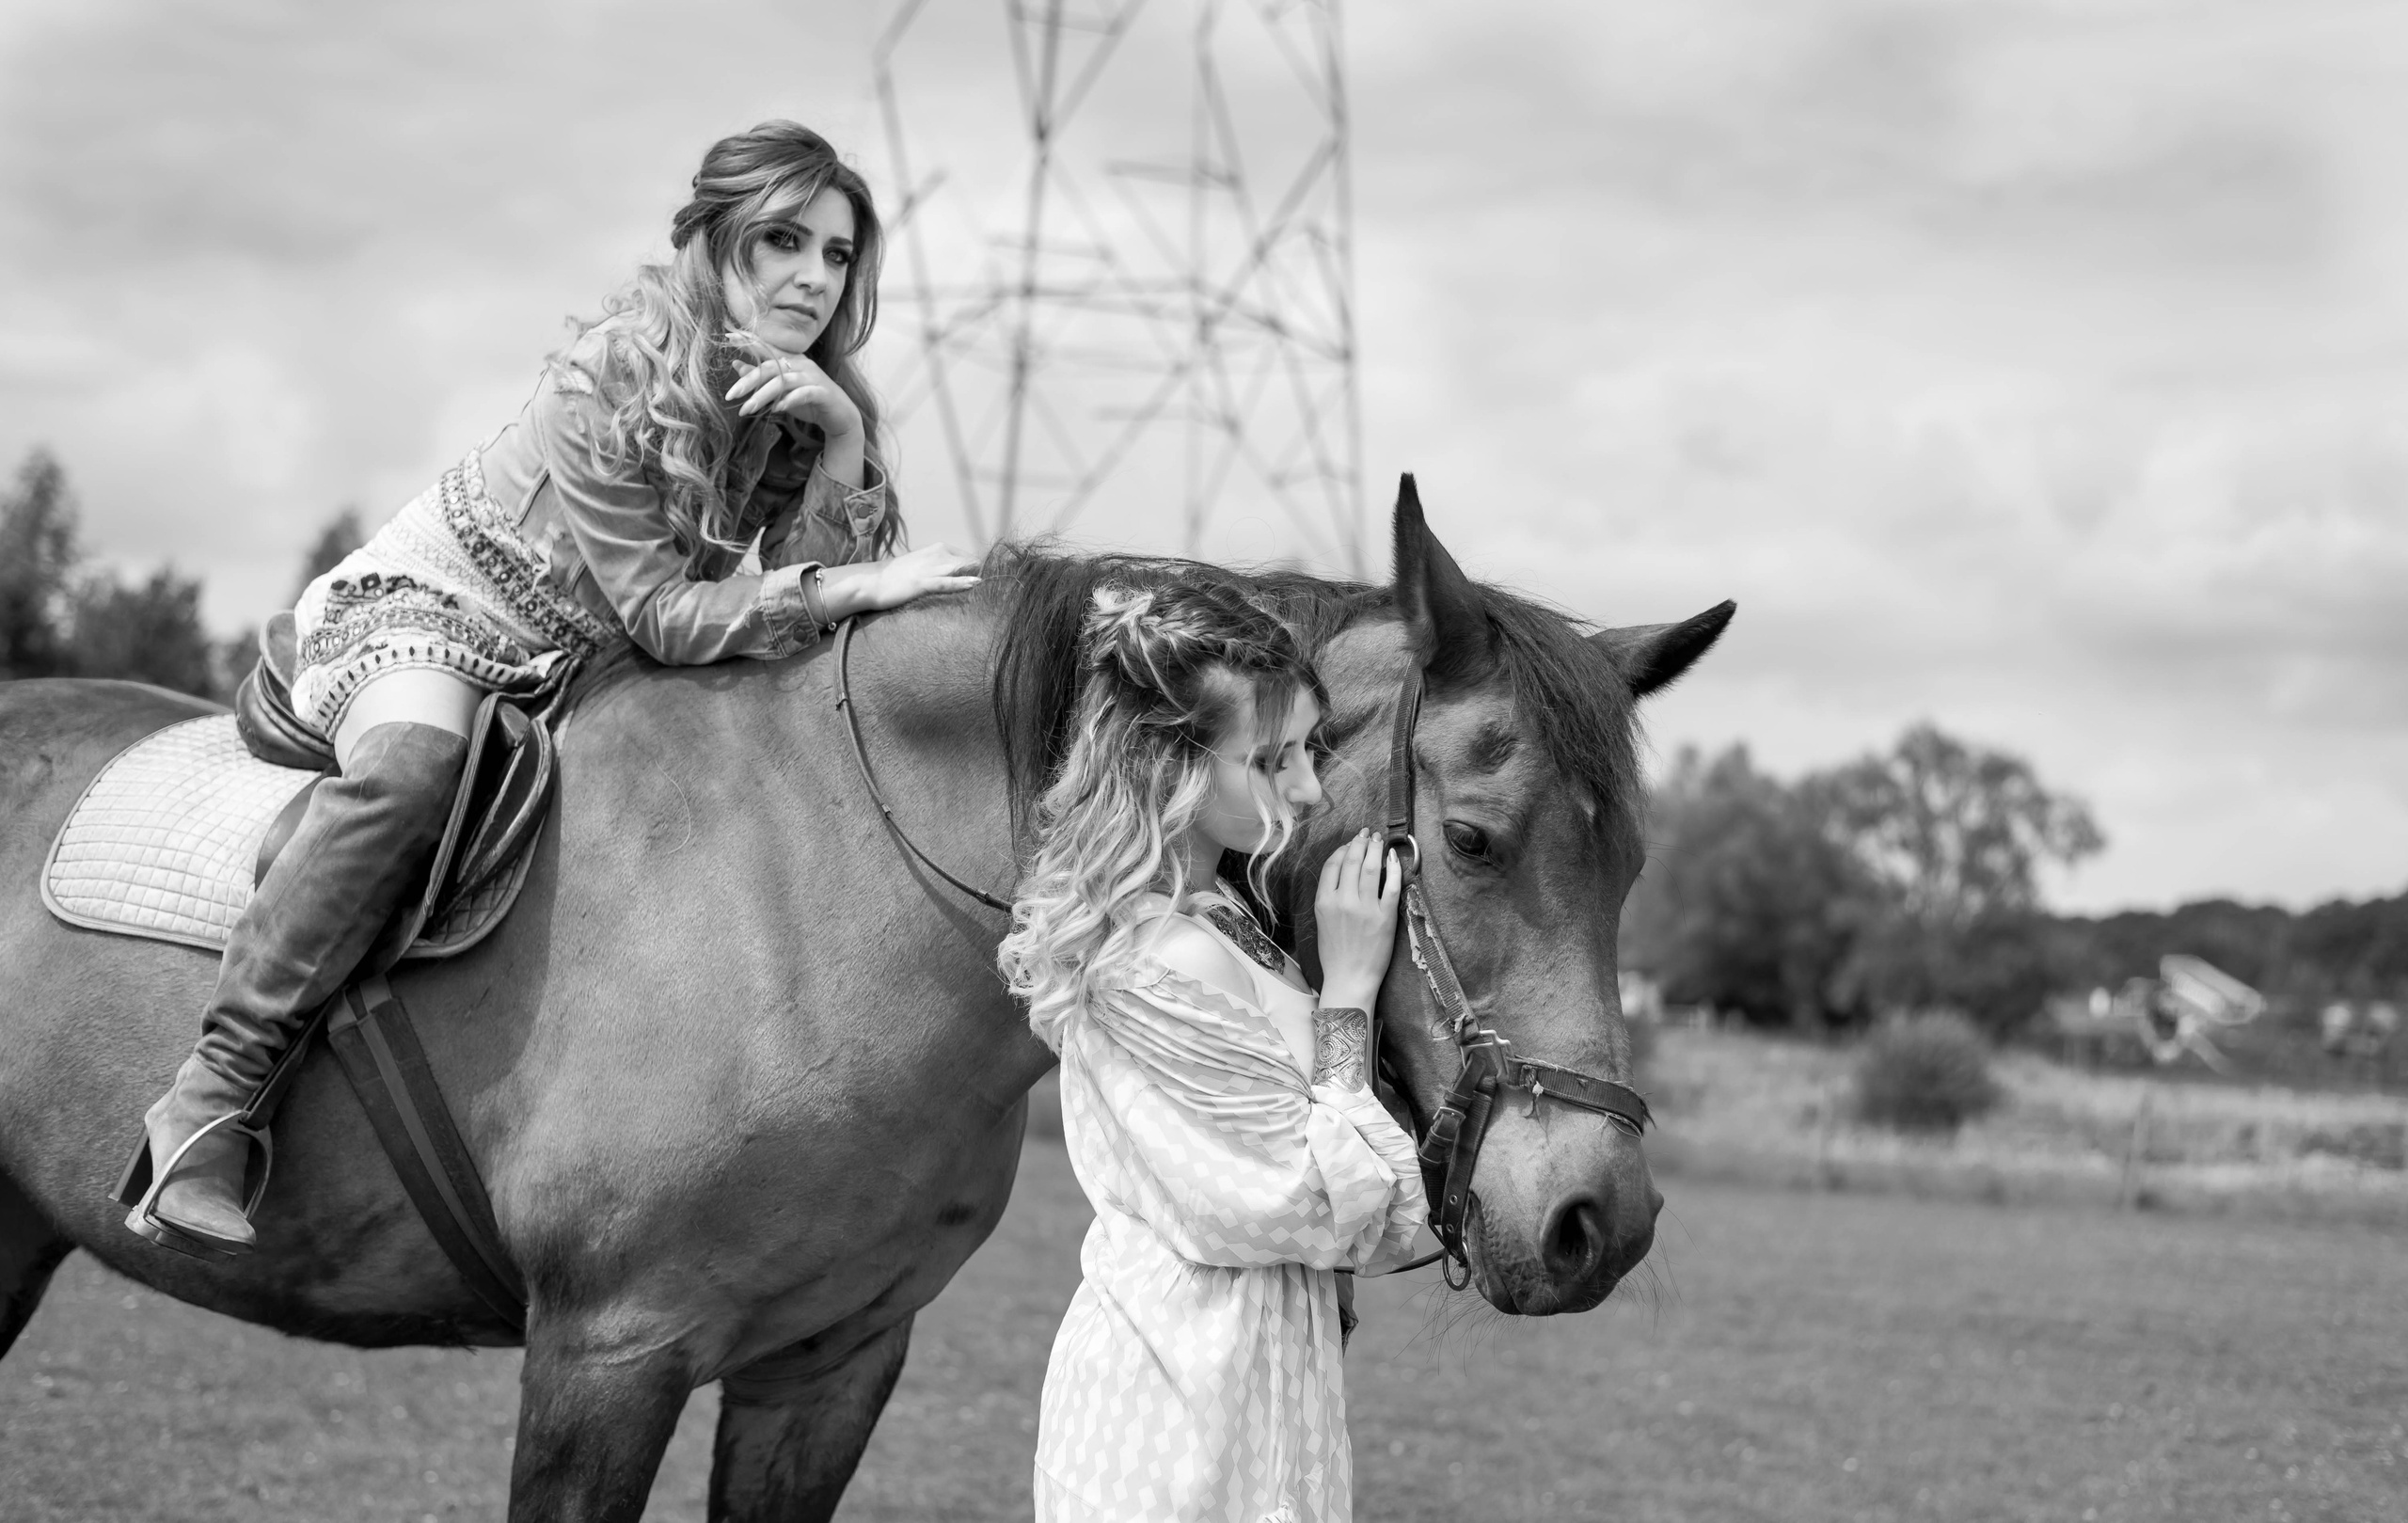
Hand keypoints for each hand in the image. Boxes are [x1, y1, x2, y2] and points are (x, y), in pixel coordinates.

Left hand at [725, 345, 861, 440]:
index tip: (728, 337)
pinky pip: (804, 393)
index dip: (749, 341)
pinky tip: (777, 409)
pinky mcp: (823, 392)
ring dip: (763, 395)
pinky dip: (789, 400)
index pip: (767, 347)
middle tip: (730, 395)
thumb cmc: (808, 401)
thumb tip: (736, 365)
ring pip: (784, 381)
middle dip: (748, 381)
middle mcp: (801, 364)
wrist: (840, 415)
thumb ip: (761, 379)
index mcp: (790, 360)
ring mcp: (813, 377)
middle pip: (770, 367)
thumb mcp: (780, 390)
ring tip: (747, 409)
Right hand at [822, 544, 980, 617]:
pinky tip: (975, 584)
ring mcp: (930, 568)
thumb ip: (941, 568)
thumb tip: (958, 575)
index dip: (980, 571)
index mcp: (939, 549)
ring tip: (994, 588)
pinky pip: (947, 582)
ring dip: (976, 578)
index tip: (990, 583)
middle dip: (983, 575)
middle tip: (995, 588)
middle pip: (971, 562)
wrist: (872, 582)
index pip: (970, 558)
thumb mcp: (923, 566)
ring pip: (961, 570)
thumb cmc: (897, 576)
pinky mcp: (922, 583)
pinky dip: (961, 583)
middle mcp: (937, 554)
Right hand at [1314, 828, 1401, 1010]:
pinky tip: (1393, 859)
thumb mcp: (1322, 920)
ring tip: (1379, 840)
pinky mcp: (1385, 917)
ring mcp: (1365, 908)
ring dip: (1375, 849)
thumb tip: (1343, 871)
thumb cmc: (1335, 953)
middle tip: (1367, 833)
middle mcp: (1343, 901)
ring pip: (1371, 868)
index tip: (1350, 842)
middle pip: (1352, 861)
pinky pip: (1392, 886)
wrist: (1350, 978)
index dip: (1342, 849)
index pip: (1332, 865)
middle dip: (1360, 842)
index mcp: (1324, 902)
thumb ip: (1329, 896)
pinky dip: (1393, 869)